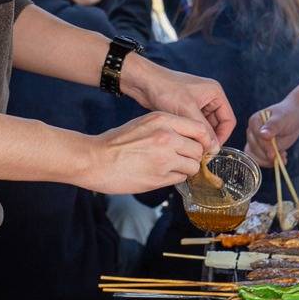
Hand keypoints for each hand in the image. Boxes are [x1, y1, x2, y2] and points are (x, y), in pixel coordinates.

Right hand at [85, 112, 211, 192]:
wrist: (95, 160)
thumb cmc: (115, 142)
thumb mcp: (143, 123)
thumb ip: (168, 128)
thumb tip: (189, 139)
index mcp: (163, 120)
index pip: (200, 129)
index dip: (203, 140)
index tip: (200, 146)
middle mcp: (167, 137)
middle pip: (199, 149)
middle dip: (193, 156)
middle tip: (183, 159)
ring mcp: (165, 158)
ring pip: (192, 166)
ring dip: (185, 169)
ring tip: (170, 168)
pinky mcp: (160, 178)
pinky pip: (180, 179)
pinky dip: (175, 178)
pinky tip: (161, 174)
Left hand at [122, 56, 233, 147]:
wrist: (143, 82)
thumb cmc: (166, 89)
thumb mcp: (187, 111)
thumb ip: (203, 130)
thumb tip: (214, 148)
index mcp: (215, 93)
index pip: (228, 120)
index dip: (222, 137)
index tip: (212, 150)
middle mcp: (209, 97)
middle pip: (218, 124)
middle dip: (210, 138)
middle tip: (201, 152)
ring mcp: (198, 103)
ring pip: (205, 126)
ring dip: (200, 136)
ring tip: (191, 147)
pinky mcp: (186, 108)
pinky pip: (194, 125)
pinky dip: (191, 133)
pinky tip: (184, 141)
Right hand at [245, 100, 298, 165]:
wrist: (295, 118)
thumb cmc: (288, 115)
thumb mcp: (282, 119)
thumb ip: (272, 126)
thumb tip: (263, 135)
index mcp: (254, 122)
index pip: (255, 138)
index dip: (265, 147)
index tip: (274, 154)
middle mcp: (252, 132)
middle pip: (254, 150)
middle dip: (267, 156)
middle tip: (281, 156)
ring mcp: (256, 142)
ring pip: (255, 157)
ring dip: (268, 161)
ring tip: (282, 157)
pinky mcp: (262, 149)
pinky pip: (261, 160)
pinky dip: (270, 163)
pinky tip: (282, 157)